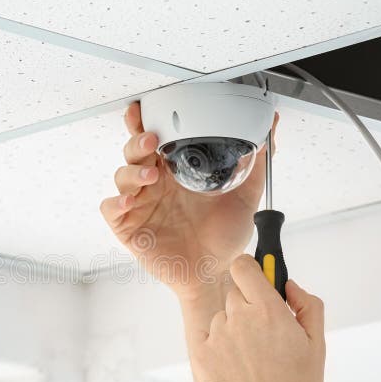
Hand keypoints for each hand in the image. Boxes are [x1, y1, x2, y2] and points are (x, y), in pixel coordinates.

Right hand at [100, 102, 278, 298]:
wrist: (215, 273)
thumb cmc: (224, 238)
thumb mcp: (245, 197)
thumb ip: (255, 164)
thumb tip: (268, 132)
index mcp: (176, 171)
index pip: (156, 138)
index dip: (147, 121)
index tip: (147, 108)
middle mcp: (155, 184)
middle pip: (133, 151)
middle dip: (137, 140)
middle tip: (152, 140)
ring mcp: (140, 204)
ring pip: (122, 175)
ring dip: (132, 171)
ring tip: (150, 177)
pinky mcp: (129, 226)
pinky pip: (112, 209)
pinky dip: (116, 202)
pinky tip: (129, 201)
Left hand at [190, 255, 325, 381]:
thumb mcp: (317, 344)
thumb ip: (307, 305)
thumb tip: (289, 284)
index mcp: (269, 310)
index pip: (244, 267)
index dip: (248, 270)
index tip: (252, 278)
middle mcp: (239, 317)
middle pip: (235, 296)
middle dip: (247, 310)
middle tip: (262, 339)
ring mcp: (217, 336)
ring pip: (221, 320)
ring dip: (232, 332)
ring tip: (250, 364)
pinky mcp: (200, 355)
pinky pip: (206, 338)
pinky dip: (216, 348)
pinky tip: (233, 369)